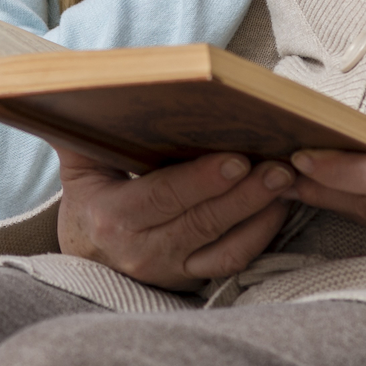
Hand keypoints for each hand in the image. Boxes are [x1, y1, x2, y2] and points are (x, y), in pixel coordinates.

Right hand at [55, 148, 294, 290]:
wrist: (86, 258)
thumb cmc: (89, 200)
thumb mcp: (80, 165)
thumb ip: (85, 131)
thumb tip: (87, 85)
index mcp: (112, 217)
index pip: (162, 197)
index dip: (201, 181)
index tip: (236, 160)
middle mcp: (142, 250)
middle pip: (202, 222)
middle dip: (245, 195)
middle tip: (278, 167)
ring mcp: (171, 269)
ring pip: (224, 247)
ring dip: (260, 214)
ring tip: (286, 182)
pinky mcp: (192, 279)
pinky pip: (233, 263)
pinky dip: (260, 236)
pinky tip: (278, 207)